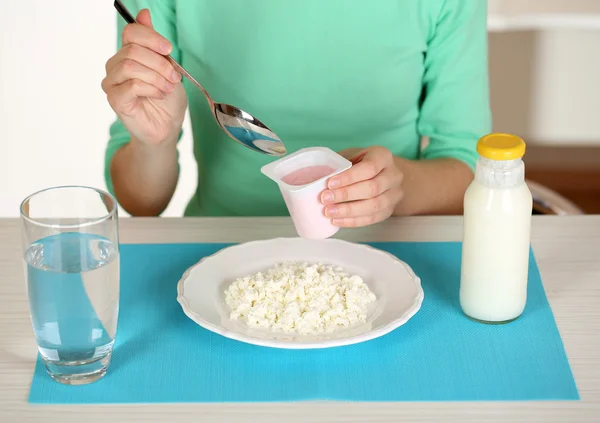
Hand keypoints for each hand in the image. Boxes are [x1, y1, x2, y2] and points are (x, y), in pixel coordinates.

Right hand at [102, 9, 186, 146]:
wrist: (167, 127)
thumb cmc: (166, 99)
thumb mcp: (167, 67)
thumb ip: (154, 43)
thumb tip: (144, 13)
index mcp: (128, 54)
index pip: (131, 32)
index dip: (151, 38)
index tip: (169, 50)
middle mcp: (116, 66)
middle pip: (132, 49)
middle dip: (160, 63)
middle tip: (174, 77)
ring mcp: (112, 83)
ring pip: (130, 66)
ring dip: (156, 76)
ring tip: (168, 88)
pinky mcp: (115, 99)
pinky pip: (131, 85)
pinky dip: (151, 88)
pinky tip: (159, 95)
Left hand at [321, 147, 403, 226]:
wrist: (378, 174)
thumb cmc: (358, 164)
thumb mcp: (350, 157)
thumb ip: (338, 166)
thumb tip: (318, 180)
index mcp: (383, 156)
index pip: (369, 168)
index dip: (349, 177)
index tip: (329, 183)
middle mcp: (394, 175)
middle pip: (373, 188)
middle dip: (346, 195)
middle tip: (325, 199)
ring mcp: (394, 194)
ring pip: (374, 206)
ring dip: (349, 211)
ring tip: (329, 212)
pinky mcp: (390, 210)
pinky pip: (372, 218)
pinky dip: (353, 221)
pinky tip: (337, 220)